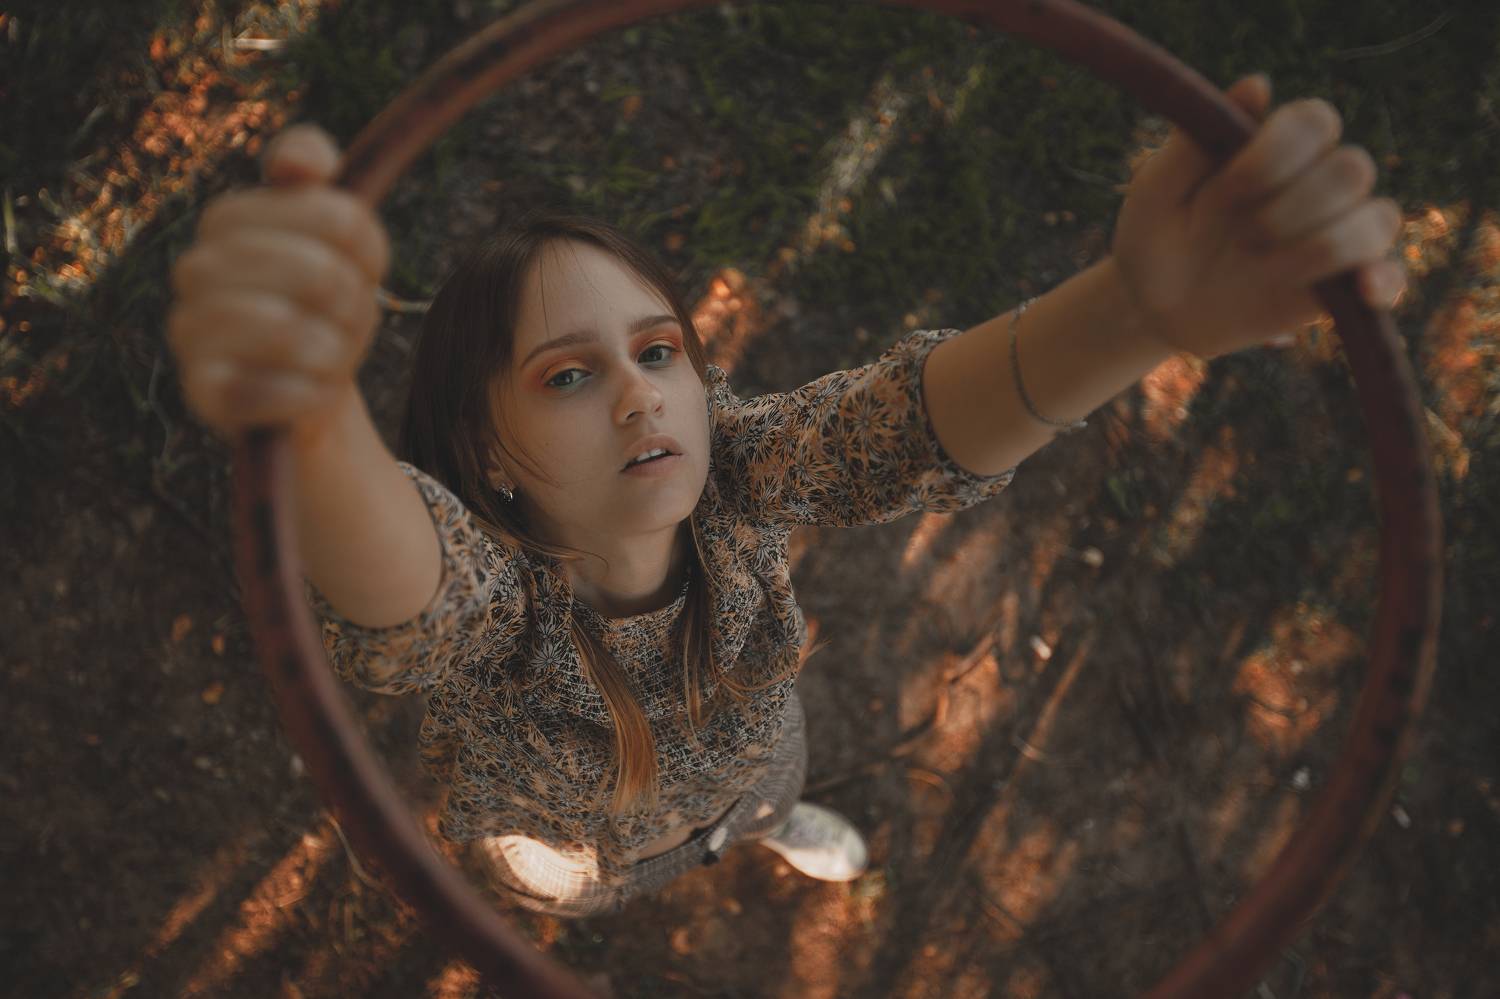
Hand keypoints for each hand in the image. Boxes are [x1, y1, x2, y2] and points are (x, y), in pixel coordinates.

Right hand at [166, 123, 389, 442]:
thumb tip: (303, 166)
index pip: (337, 217)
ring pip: (291, 330)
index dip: (368, 251)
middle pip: (321, 274)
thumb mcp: (340, 237)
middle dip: (353, 306)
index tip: (361, 267)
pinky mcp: (200, 393)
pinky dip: (310, 394)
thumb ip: (323, 178)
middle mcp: (195, 269)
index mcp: (228, 220)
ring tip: (328, 355)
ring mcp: (190, 331)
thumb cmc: (324, 306)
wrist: (304, 390)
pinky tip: (310, 391)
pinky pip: (274, 391)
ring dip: (333, 350)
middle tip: (344, 320)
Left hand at [1110, 73, 1407, 361]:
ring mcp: (1334, 233)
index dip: (1277, 154)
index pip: (1316, 121)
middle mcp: (1316, 183)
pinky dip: (1385, 281)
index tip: (1225, 190)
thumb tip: (1258, 84)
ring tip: (1261, 265)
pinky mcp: (1341, 288)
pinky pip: (1390, 277)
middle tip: (1241, 237)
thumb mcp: (1155, 193)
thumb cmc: (1154, 237)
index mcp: (1275, 147)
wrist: (1152, 308)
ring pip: (1377, 220)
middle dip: (1293, 207)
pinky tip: (1362, 290)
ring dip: (1319, 247)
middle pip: (1354, 169)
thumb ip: (1195, 144)